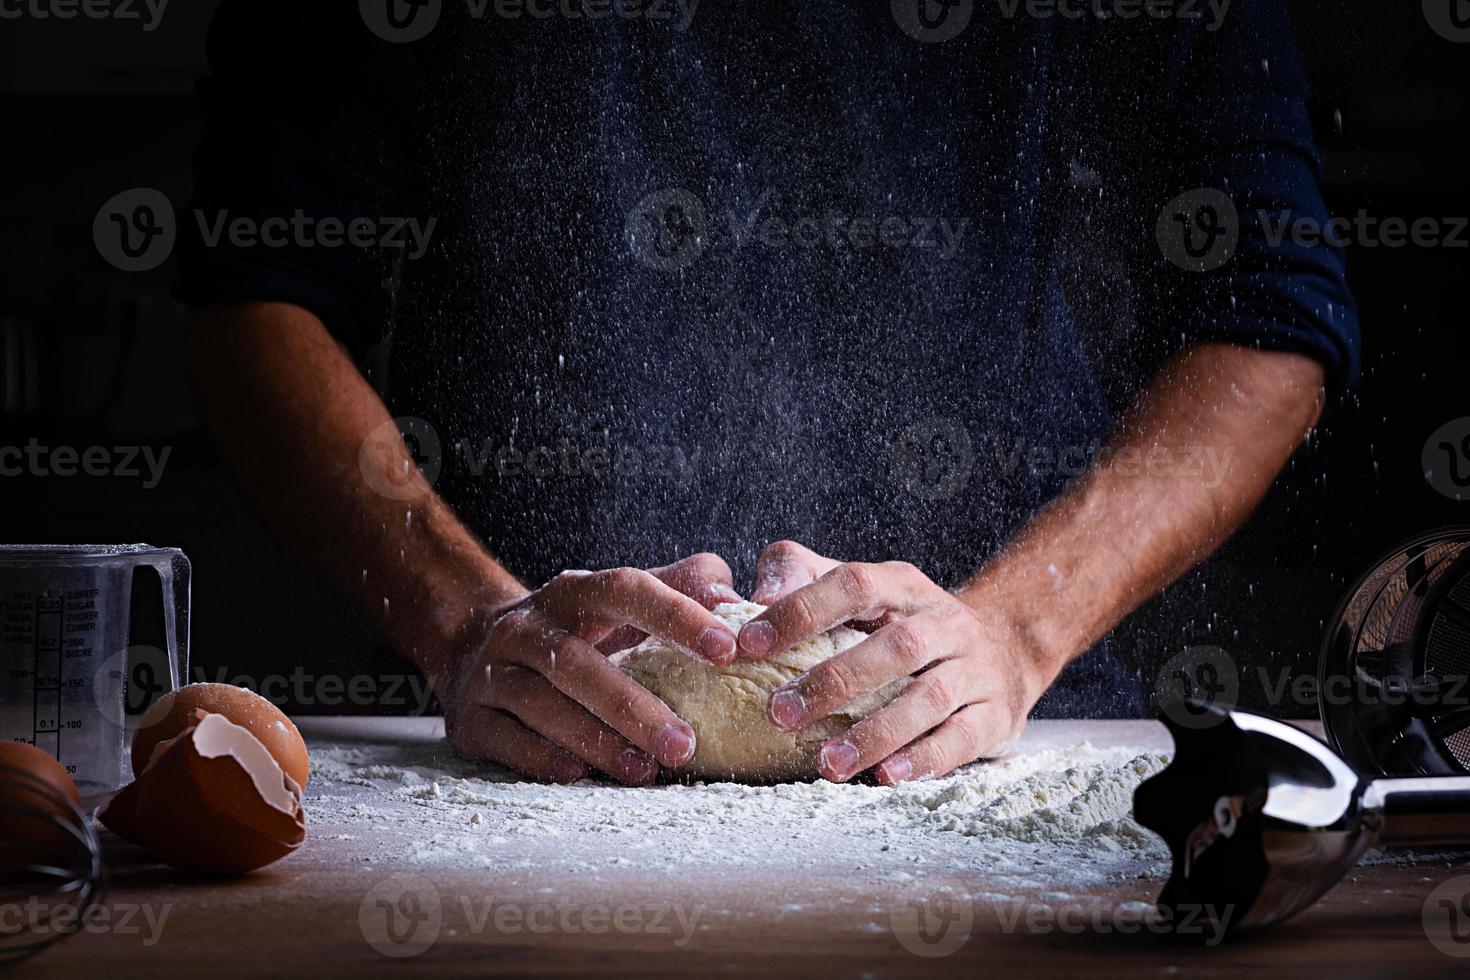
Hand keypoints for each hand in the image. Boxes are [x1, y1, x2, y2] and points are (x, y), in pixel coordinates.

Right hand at [441, 553, 740, 784]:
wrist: (472, 646)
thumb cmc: (577, 629)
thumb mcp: (620, 600)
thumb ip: (680, 586)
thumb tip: (734, 598)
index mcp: (575, 592)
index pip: (625, 589)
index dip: (676, 615)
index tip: (726, 649)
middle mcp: (527, 626)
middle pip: (577, 662)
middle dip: (633, 706)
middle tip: (685, 745)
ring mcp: (492, 672)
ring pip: (540, 704)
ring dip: (594, 739)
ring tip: (644, 771)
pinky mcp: (469, 719)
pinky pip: (505, 740)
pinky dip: (542, 758)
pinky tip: (581, 774)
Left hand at [740, 541, 1056, 784]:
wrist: (1006, 646)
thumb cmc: (902, 622)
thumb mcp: (861, 589)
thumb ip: (800, 576)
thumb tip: (743, 599)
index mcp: (903, 586)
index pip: (854, 583)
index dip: (802, 610)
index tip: (748, 642)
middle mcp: (944, 622)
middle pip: (896, 646)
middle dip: (834, 681)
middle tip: (778, 714)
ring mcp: (975, 668)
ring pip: (929, 698)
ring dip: (876, 732)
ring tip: (827, 763)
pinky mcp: (994, 715)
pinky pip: (962, 738)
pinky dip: (924, 759)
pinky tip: (886, 777)